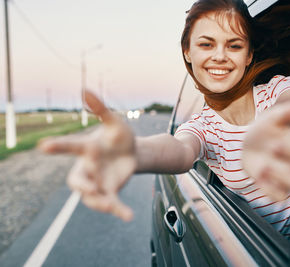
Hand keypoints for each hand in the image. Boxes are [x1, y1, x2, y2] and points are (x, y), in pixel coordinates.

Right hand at [38, 91, 135, 220]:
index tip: (43, 146)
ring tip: (110, 205)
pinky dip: (118, 210)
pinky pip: (111, 204)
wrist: (132, 153)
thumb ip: (101, 109)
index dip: (57, 147)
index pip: (70, 147)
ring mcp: (98, 182)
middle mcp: (88, 167)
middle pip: (76, 180)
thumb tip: (85, 89)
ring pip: (90, 197)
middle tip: (90, 186)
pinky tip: (128, 216)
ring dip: (99, 201)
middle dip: (81, 183)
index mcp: (87, 149)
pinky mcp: (110, 192)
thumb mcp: (114, 122)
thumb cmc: (119, 137)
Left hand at [242, 101, 289, 200]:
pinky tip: (260, 177)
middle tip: (274, 145)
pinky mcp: (276, 188)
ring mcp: (289, 176)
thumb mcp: (270, 119)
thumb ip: (284, 113)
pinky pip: (281, 197)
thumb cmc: (264, 132)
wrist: (246, 147)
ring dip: (284, 176)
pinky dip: (270, 189)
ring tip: (265, 166)